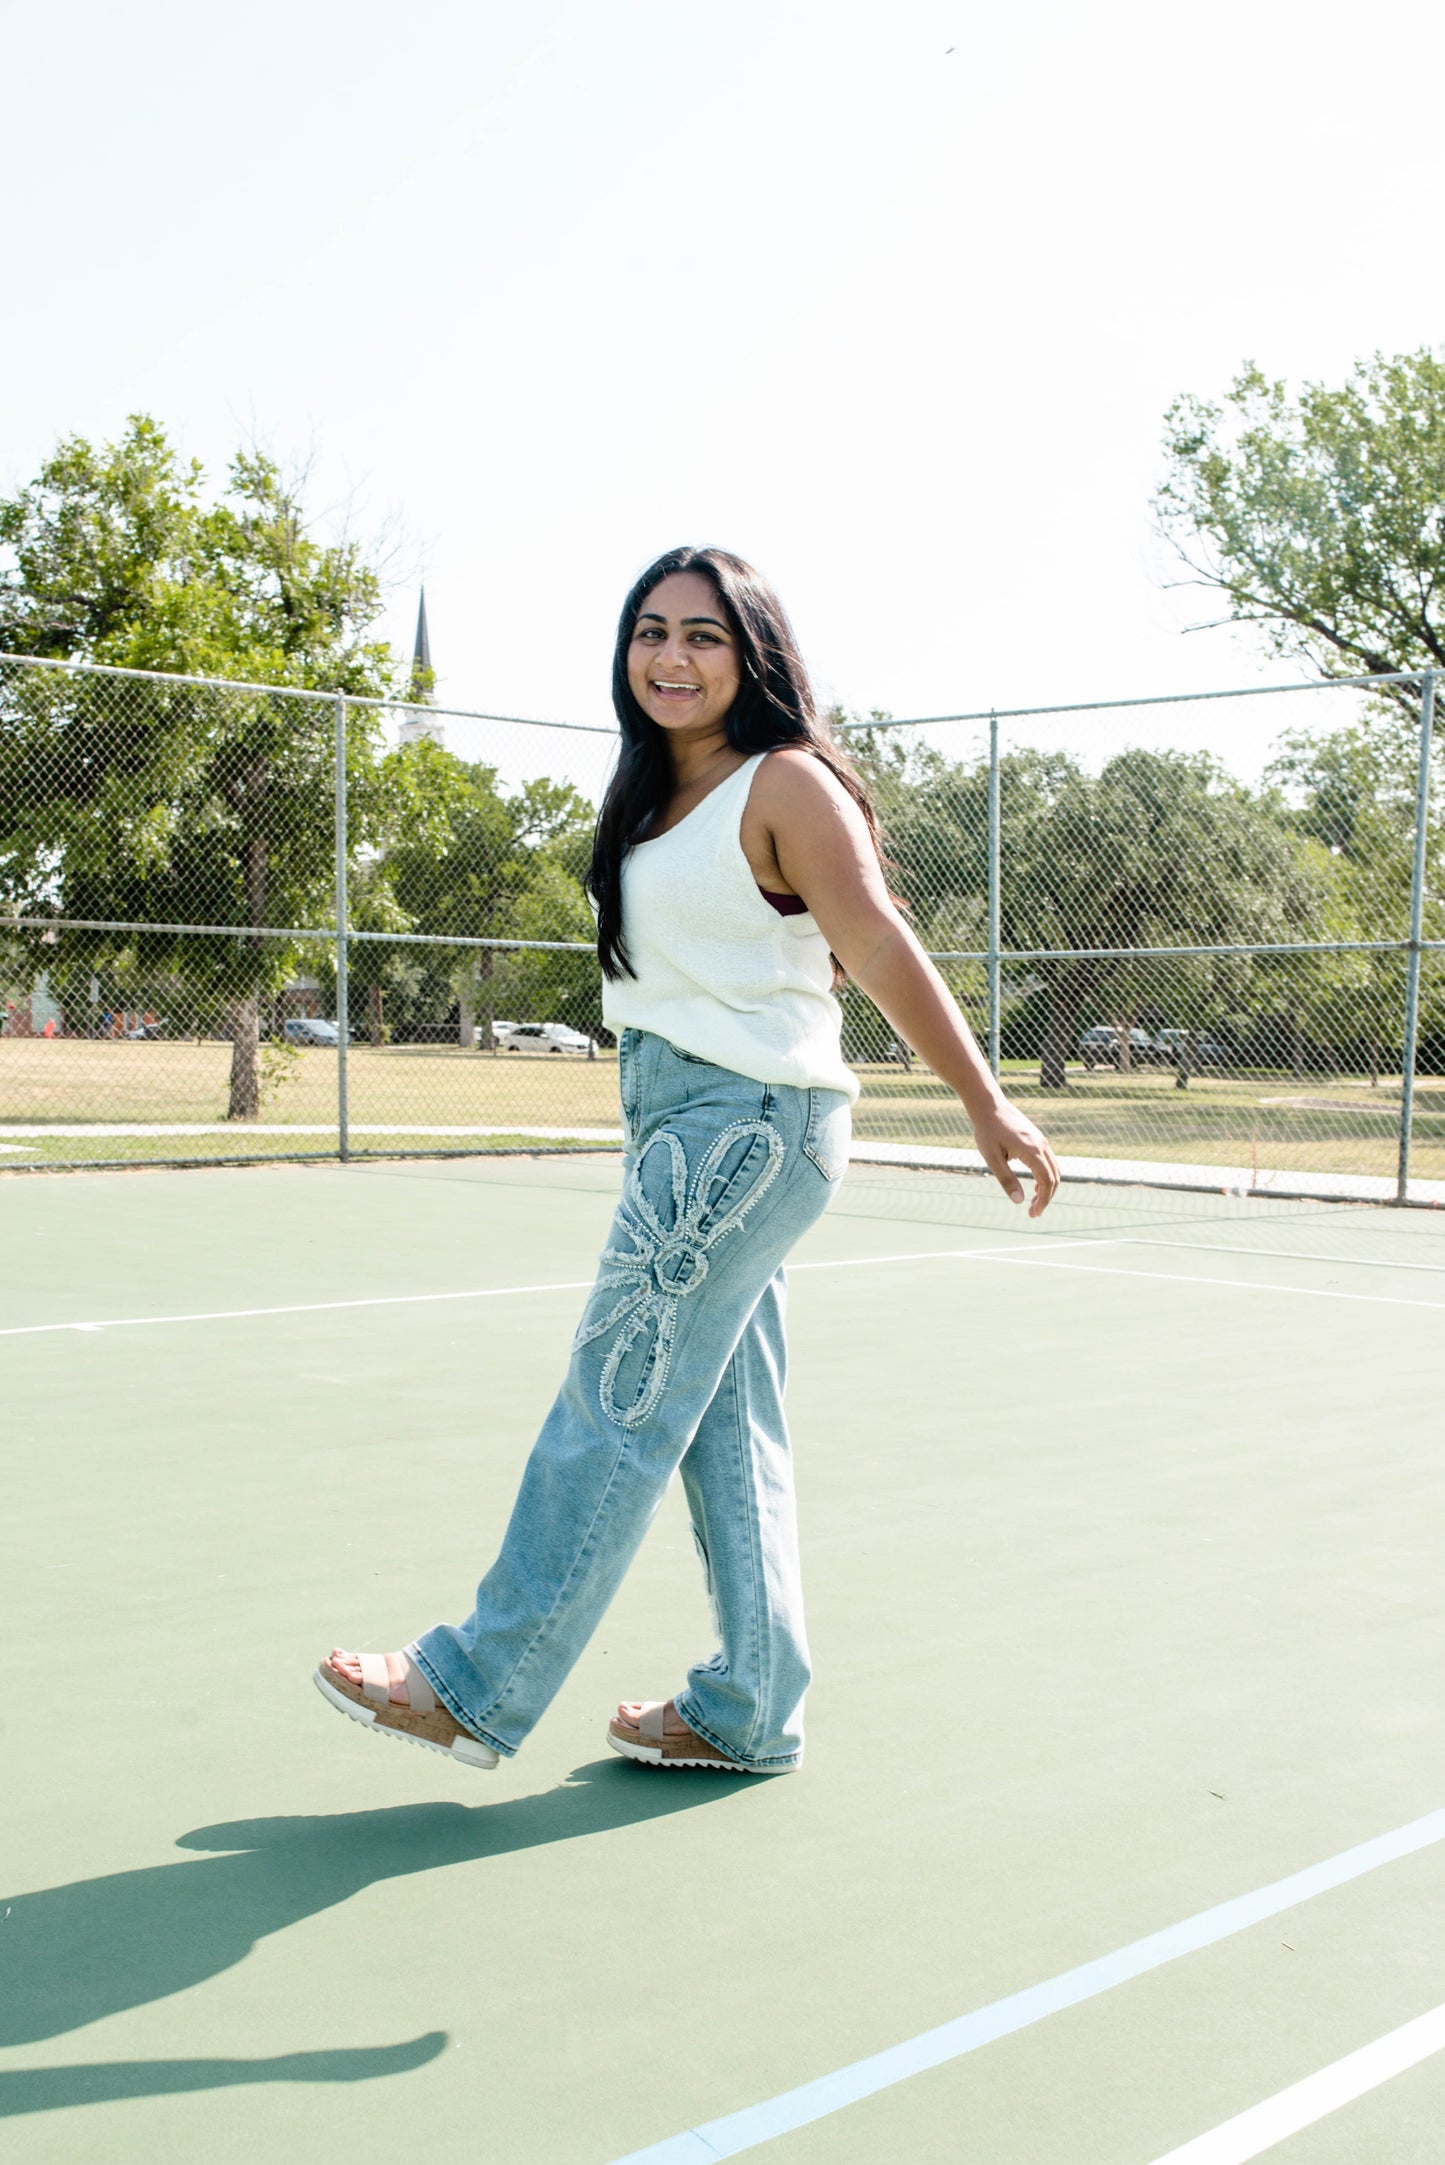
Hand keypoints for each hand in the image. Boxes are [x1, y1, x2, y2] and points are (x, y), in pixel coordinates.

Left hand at [971, 1098, 1060, 1216]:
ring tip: (1034, 1202)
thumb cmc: (987, 1130)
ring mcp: (1042, 1141)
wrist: (988, 1105)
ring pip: (1054, 1169)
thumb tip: (1019, 1201)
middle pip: (1054, 1177)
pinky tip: (1035, 1185)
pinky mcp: (1038, 1138)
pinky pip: (1049, 1161)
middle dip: (1047, 1197)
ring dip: (1048, 1187)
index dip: (1043, 1200)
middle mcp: (1042, 1145)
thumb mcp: (992, 1158)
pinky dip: (1046, 1176)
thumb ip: (1006, 1179)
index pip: (1047, 1181)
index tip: (1033, 1213)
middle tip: (1033, 1212)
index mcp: (1032, 1151)